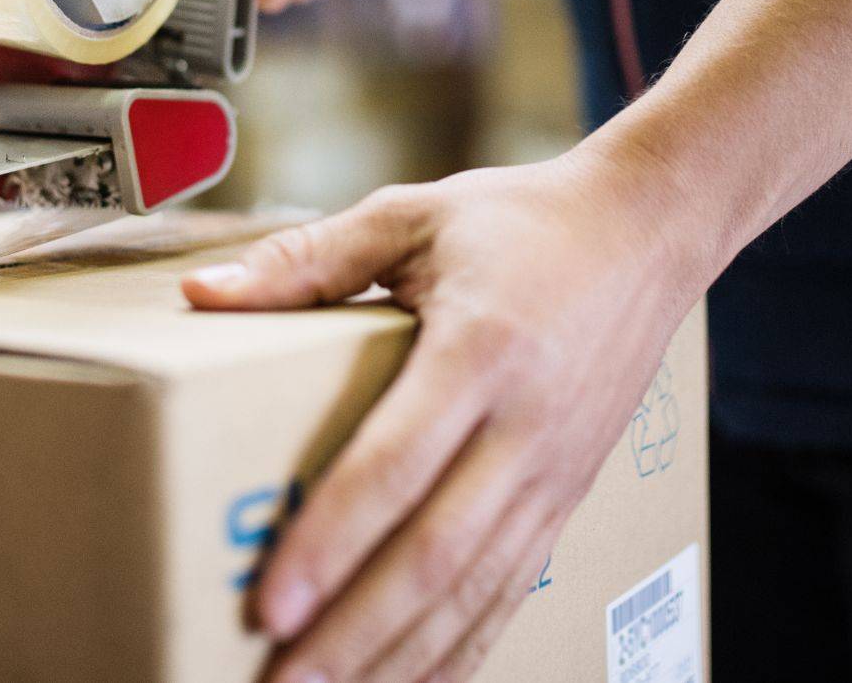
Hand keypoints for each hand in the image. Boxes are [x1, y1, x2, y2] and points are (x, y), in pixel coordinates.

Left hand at [181, 147, 708, 682]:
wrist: (648, 231)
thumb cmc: (521, 220)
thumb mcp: (410, 214)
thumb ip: (305, 260)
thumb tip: (203, 294)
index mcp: (480, 349)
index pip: (395, 465)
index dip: (330, 542)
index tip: (269, 603)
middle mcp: (525, 425)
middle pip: (436, 553)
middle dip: (355, 632)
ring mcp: (554, 471)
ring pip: (477, 590)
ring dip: (402, 657)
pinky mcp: (569, 495)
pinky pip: (513, 589)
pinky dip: (463, 650)